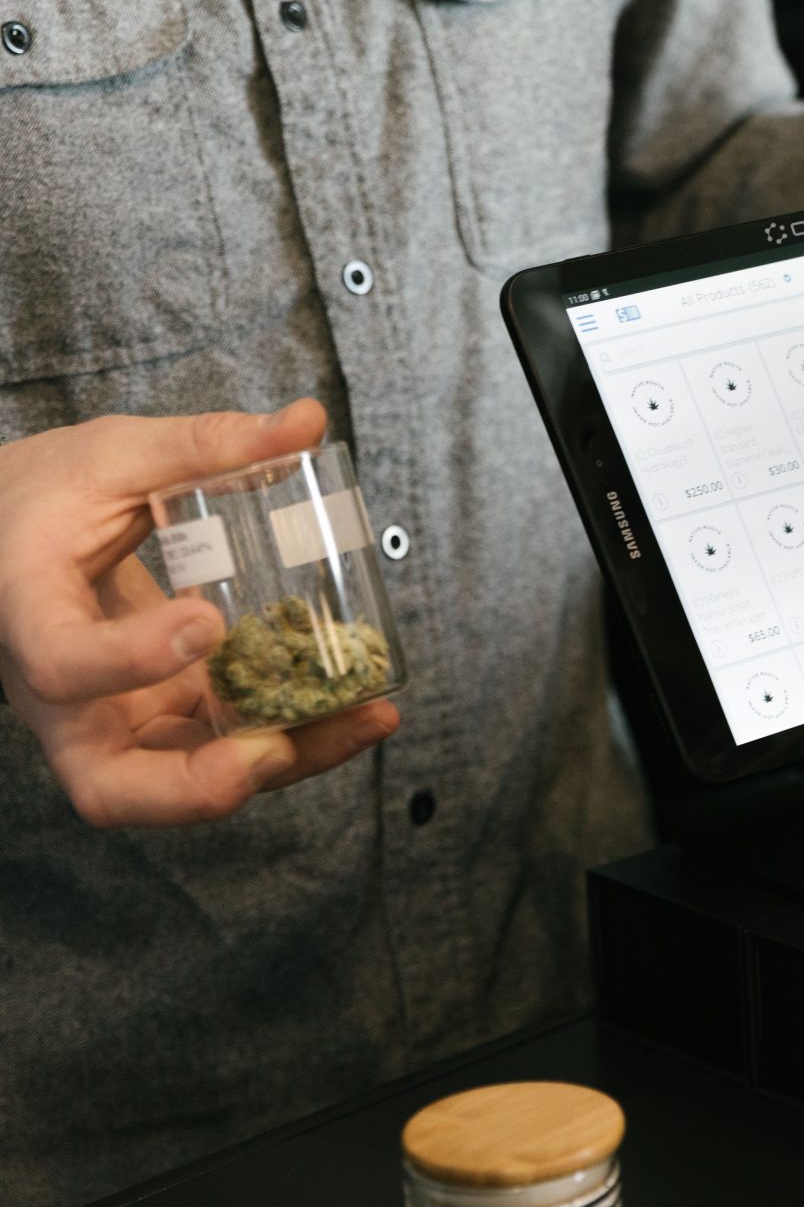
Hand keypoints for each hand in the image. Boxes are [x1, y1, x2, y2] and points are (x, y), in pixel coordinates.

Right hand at [0, 402, 399, 827]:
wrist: (10, 534)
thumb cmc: (49, 493)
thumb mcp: (114, 455)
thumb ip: (204, 443)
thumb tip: (307, 421)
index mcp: (26, 614)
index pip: (60, 664)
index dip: (128, 660)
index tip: (207, 621)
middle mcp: (60, 693)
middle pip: (108, 785)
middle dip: (199, 785)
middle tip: (276, 747)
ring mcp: (109, 716)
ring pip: (176, 785)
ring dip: (277, 764)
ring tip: (366, 719)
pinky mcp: (156, 716)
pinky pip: (217, 749)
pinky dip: (290, 739)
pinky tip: (360, 706)